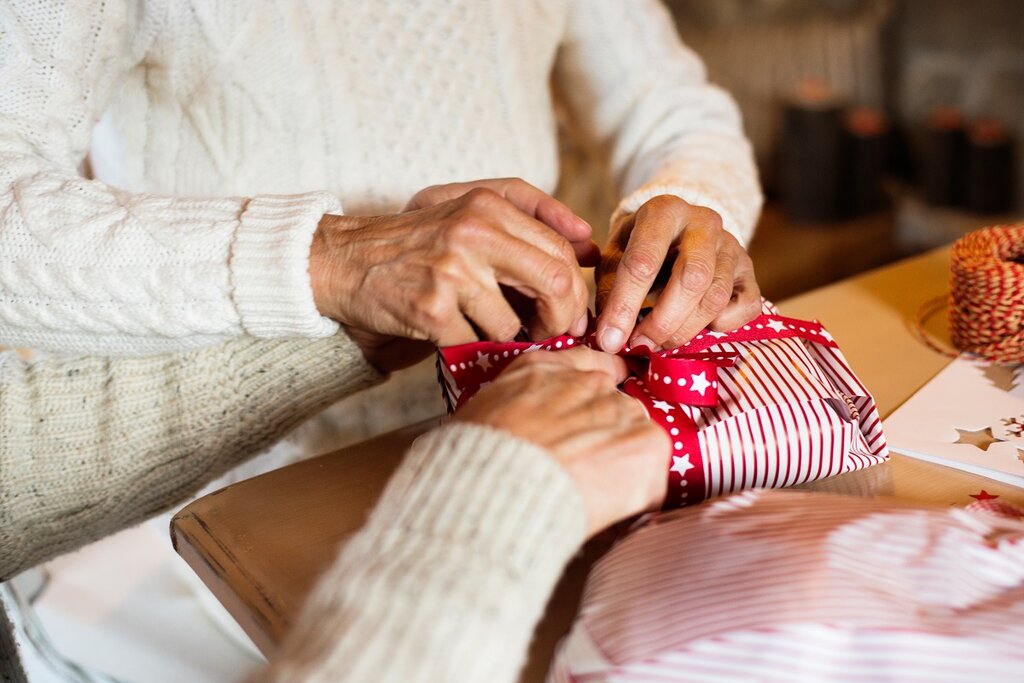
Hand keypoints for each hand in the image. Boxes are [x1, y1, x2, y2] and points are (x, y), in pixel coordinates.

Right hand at [310, 189, 590, 370]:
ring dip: (505, 339)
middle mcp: (473, 233)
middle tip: (549, 335)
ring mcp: (451, 271)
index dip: (574, 291)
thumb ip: (531, 214)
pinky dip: (469, 349)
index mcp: (488, 206)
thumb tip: (589, 245)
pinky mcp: (430, 309)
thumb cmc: (415, 240)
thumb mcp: (468, 208)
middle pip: (555, 284)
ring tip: (483, 330)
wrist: (344, 261)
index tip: (567, 313)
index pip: (561, 252)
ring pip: (513, 324)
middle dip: (560, 320)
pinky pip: (474, 343)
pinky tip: (453, 336)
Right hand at [455, 347, 669, 536]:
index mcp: (545, 369)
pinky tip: (606, 508)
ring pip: (634, 438)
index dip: (591, 398)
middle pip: (613, 408)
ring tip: (590, 494)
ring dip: (621, 464)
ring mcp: (621, 410)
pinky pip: (652, 473)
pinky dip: (636, 496)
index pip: (587, 366)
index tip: (591, 418)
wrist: (499, 487)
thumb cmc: (478, 461)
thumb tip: (528, 426)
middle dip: (602, 438)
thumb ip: (516, 405)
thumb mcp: (484, 414)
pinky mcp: (647, 443)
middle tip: (580, 472)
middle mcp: (588, 381)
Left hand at [595, 195, 759, 352]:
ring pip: (715, 297)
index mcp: (663, 211)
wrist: (677, 232)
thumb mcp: (615, 258)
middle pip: (691, 279)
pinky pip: (745, 306)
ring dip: (685, 330)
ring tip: (660, 342)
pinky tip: (697, 327)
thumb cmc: (639, 248)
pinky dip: (722, 326)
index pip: (643, 262)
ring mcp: (731, 245)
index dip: (624, 306)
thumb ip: (610, 292)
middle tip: (641, 344)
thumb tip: (611, 338)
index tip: (611, 339)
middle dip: (662, 321)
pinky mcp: (749, 270)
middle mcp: (703, 223)